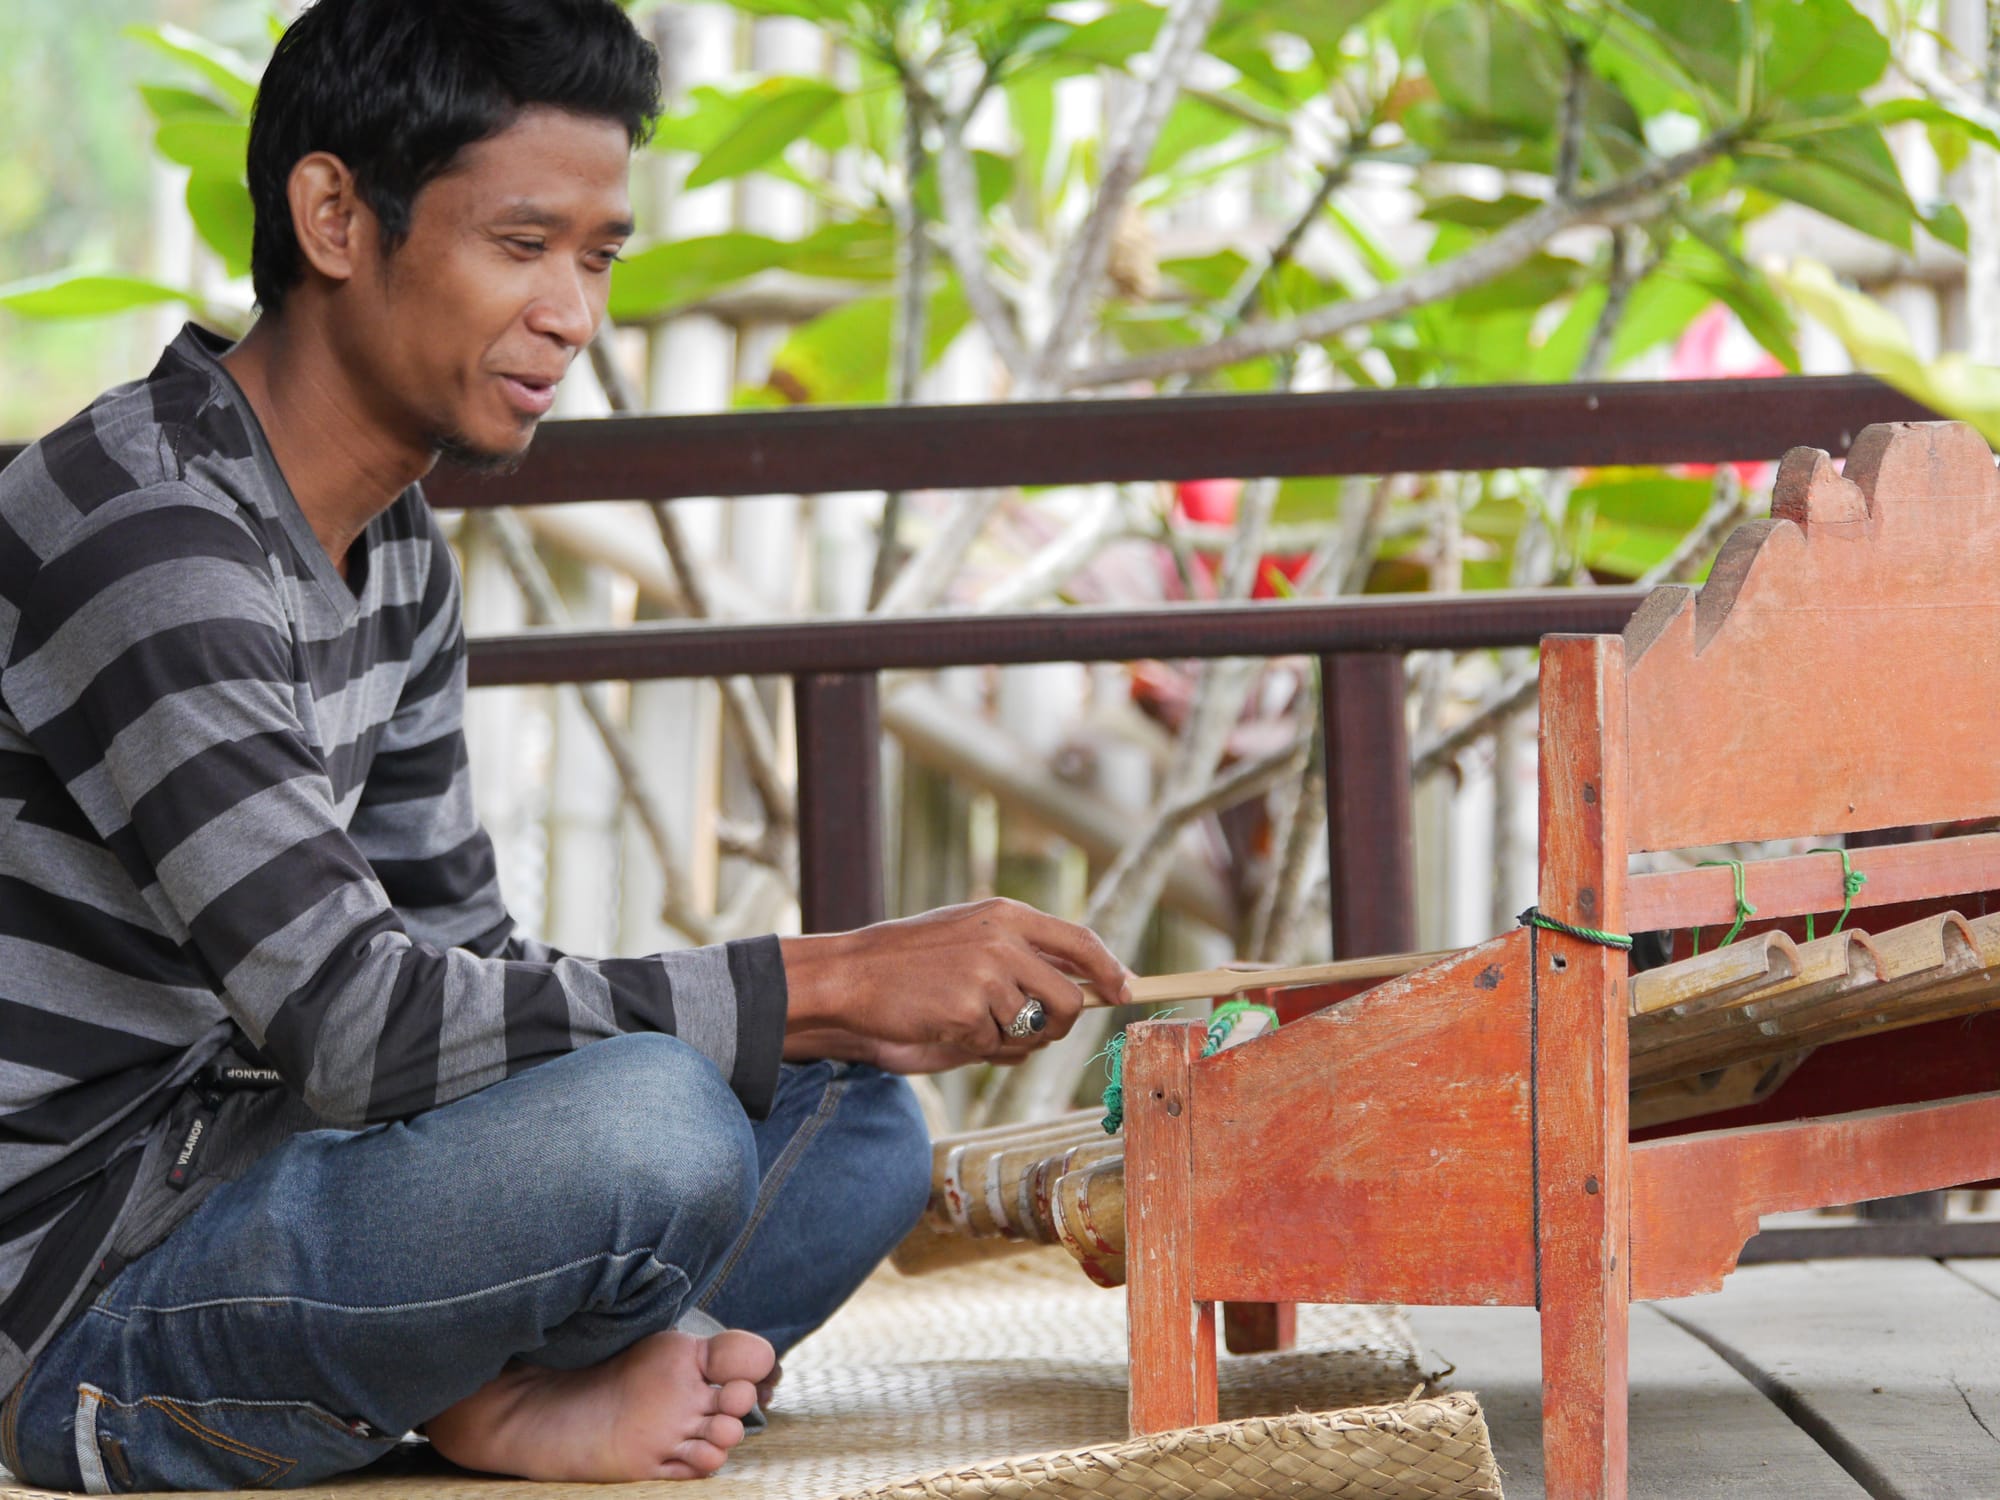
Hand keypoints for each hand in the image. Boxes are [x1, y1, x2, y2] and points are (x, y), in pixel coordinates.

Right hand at [779, 898, 1132, 1070]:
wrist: (851, 977)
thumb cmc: (910, 963)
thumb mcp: (969, 936)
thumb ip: (1020, 954)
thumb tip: (1083, 985)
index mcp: (1006, 915)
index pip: (1080, 941)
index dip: (1110, 970)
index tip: (1125, 991)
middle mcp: (1003, 940)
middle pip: (1069, 1000)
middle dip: (1060, 1026)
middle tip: (1036, 1032)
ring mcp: (987, 976)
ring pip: (1033, 1030)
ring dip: (1009, 1040)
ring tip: (969, 1023)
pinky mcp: (967, 1012)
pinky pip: (995, 1048)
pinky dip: (976, 1050)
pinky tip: (946, 1028)